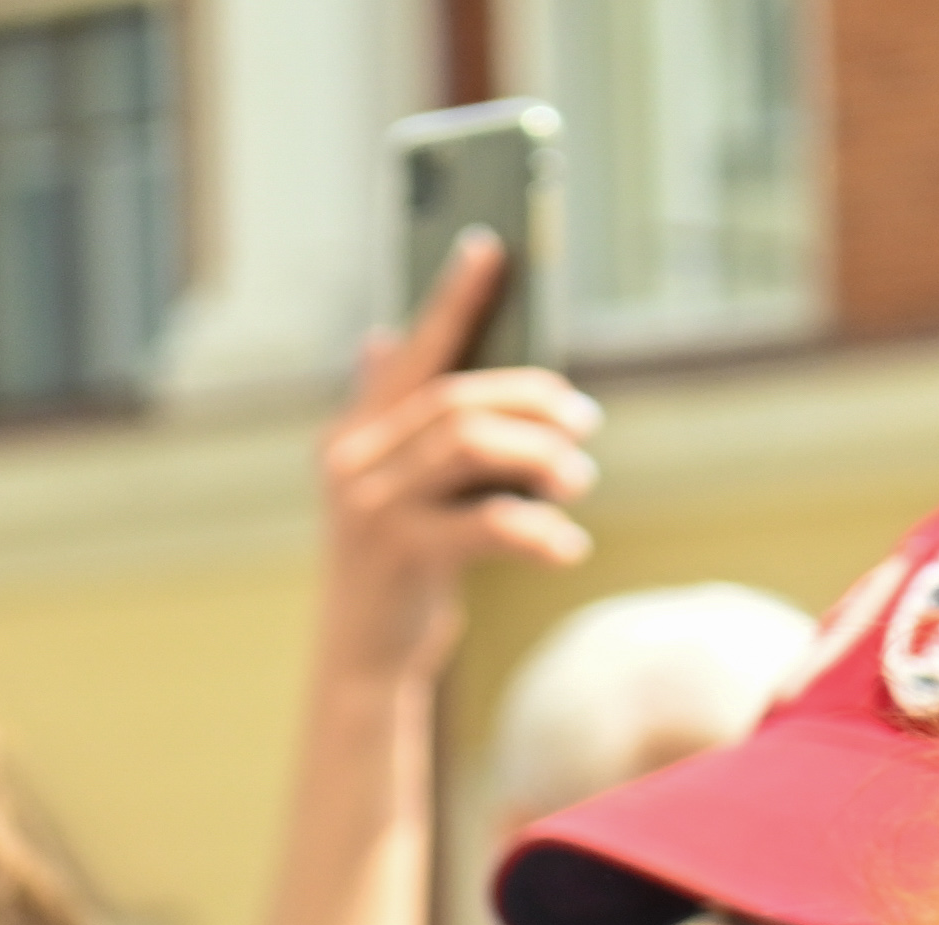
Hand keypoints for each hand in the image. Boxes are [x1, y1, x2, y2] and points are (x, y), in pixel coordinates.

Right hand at [311, 233, 596, 689]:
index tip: (491, 249)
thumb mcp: (392, 490)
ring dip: (541, 454)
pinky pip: (487, 524)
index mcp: (354, 434)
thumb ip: (396, 423)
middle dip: (530, 400)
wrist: (363, 661)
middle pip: (456, 401)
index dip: (452, 300)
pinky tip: (568, 545)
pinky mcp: (402, 556)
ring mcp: (372, 507)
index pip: (411, 352)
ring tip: (580, 476)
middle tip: (585, 418)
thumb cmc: (398, 568)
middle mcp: (353, 461)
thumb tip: (380, 337)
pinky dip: (538, 530)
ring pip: (471, 446)